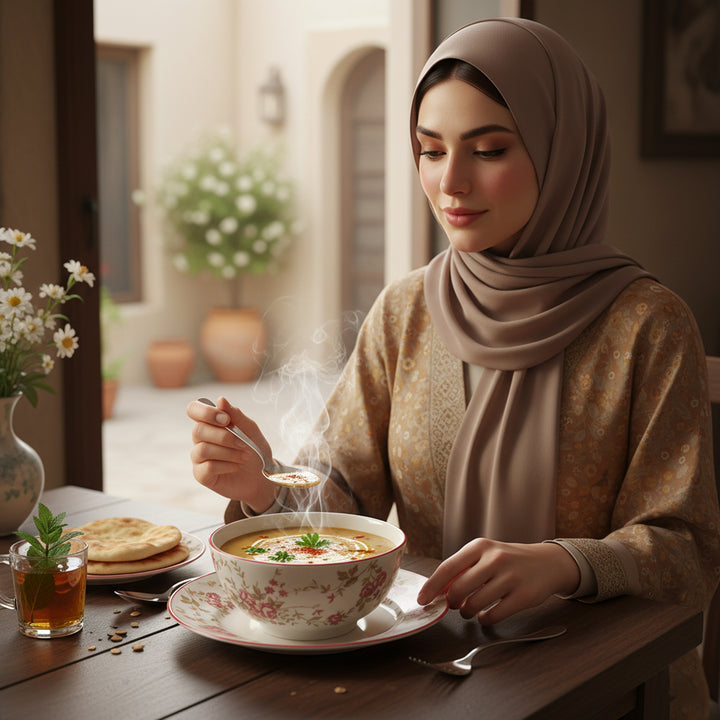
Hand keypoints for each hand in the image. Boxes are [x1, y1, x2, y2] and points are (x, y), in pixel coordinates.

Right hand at [187, 396, 276, 512]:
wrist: (260, 476)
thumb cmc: (254, 450)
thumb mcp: (250, 430)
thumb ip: (236, 415)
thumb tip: (220, 400)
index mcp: (210, 423)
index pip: (193, 409)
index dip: (206, 412)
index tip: (226, 420)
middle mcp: (201, 438)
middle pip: (198, 430)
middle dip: (224, 437)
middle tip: (242, 443)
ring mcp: (198, 457)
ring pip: (202, 449)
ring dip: (228, 452)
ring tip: (242, 456)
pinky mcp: (201, 474)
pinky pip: (207, 467)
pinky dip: (226, 465)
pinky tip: (235, 466)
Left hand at [416, 539, 579, 624]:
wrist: (547, 563)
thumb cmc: (509, 560)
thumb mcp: (485, 554)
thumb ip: (462, 568)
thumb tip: (437, 590)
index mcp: (480, 547)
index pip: (448, 568)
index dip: (432, 586)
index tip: (422, 600)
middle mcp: (494, 559)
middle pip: (458, 589)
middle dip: (451, 602)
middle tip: (454, 604)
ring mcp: (510, 577)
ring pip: (474, 604)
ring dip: (467, 612)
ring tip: (470, 609)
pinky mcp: (523, 596)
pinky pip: (493, 615)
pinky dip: (484, 619)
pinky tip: (485, 614)